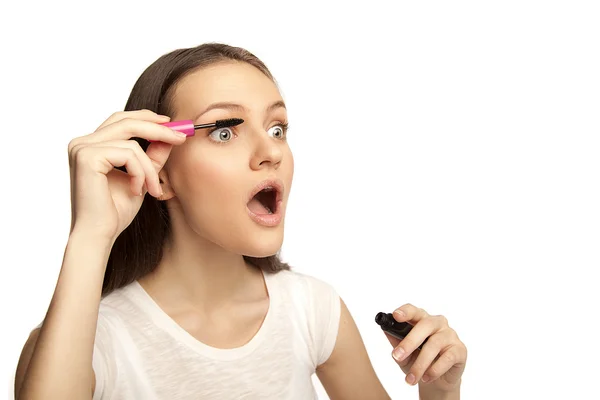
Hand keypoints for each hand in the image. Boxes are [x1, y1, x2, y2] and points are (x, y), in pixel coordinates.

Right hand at [67, 109, 186, 242]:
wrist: (99, 235)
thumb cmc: (115, 211)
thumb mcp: (141, 177)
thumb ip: (152, 156)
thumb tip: (171, 136)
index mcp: (90, 145)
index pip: (121, 120)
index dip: (147, 118)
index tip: (172, 124)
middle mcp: (82, 142)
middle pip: (126, 121)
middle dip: (158, 129)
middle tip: (181, 138)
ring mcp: (82, 148)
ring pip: (132, 142)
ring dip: (150, 167)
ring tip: (153, 189)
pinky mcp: (87, 157)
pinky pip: (128, 154)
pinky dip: (140, 173)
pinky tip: (136, 191)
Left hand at [384, 304, 466, 392]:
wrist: (437, 380)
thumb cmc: (418, 360)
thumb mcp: (404, 354)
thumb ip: (396, 342)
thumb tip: (386, 330)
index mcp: (422, 319)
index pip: (414, 310)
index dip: (405, 311)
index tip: (395, 316)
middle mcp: (437, 323)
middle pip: (425, 325)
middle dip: (409, 342)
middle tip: (396, 356)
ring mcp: (450, 335)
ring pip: (434, 344)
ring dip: (420, 363)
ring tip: (411, 378)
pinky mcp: (460, 350)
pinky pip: (447, 358)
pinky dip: (434, 369)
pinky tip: (426, 378)